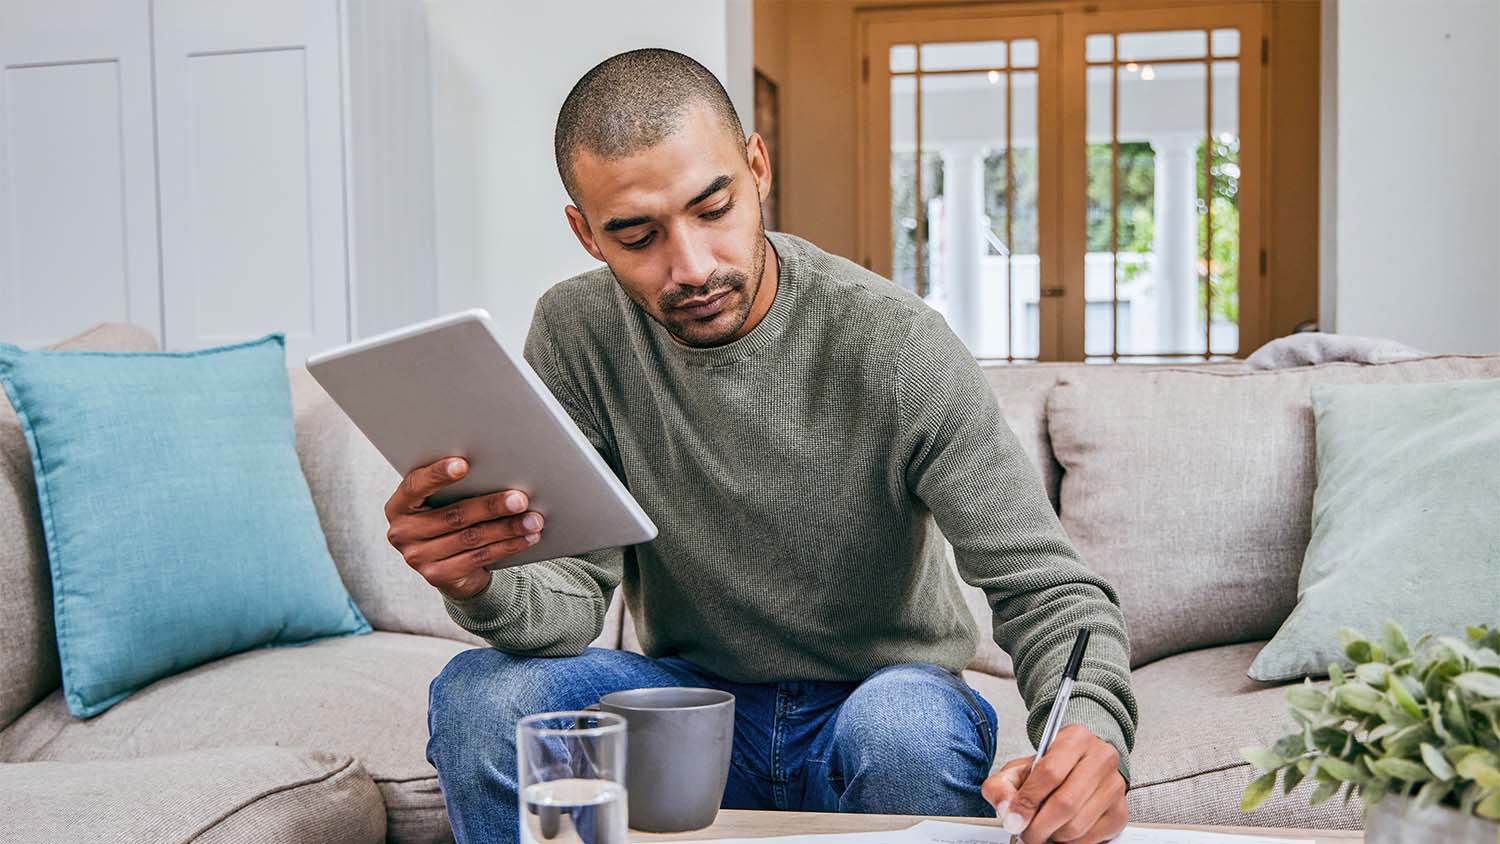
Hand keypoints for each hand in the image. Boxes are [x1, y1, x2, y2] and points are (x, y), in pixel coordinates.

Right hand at [383, 457, 544, 599]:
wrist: (449, 564)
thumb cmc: (450, 517)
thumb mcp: (444, 501)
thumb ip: (457, 487)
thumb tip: (500, 470)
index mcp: (399, 505)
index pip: (415, 486)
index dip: (438, 475)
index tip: (464, 464)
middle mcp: (402, 532)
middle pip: (453, 515)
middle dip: (491, 506)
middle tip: (520, 498)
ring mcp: (417, 558)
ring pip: (471, 538)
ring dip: (507, 528)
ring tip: (533, 519)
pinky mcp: (436, 576)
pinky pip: (478, 558)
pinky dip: (507, 546)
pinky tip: (527, 538)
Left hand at [981, 724, 1126, 843]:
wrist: (1077, 767)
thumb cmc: (1049, 768)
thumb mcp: (1019, 769)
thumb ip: (1003, 786)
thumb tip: (1007, 810)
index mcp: (1075, 738)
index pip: (1049, 773)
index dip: (1027, 802)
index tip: (1014, 819)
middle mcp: (1101, 758)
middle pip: (1065, 803)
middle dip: (1038, 826)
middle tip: (1026, 833)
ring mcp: (1114, 786)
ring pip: (1078, 825)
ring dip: (1053, 835)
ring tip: (1043, 827)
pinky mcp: (1120, 812)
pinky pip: (1091, 838)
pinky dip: (1070, 841)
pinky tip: (1062, 829)